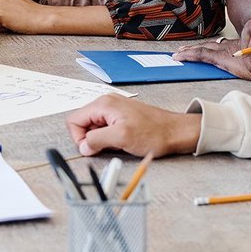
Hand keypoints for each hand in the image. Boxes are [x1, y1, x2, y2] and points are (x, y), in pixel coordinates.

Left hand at [0, 0, 53, 33]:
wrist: (39, 17)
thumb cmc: (31, 10)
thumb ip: (7, 0)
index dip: (4, 7)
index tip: (12, 9)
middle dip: (1, 12)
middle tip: (14, 14)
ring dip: (1, 19)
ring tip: (14, 18)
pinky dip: (2, 24)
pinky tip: (13, 21)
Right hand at [66, 95, 200, 157]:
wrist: (176, 132)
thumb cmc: (155, 133)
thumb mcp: (121, 138)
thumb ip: (96, 140)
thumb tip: (83, 146)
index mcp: (103, 104)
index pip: (74, 120)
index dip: (79, 138)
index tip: (92, 148)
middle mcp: (106, 103)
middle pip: (83, 123)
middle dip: (91, 139)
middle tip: (108, 146)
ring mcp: (114, 109)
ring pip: (94, 127)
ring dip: (102, 139)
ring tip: (118, 143)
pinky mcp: (121, 116)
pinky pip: (105, 128)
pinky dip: (110, 137)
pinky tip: (123, 141)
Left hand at [174, 38, 250, 88]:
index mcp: (241, 50)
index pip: (222, 48)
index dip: (210, 48)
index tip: (202, 49)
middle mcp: (232, 49)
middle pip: (209, 47)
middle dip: (195, 49)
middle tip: (183, 50)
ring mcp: (226, 53)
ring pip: (202, 50)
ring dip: (188, 52)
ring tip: (177, 54)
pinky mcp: (222, 58)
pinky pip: (200, 54)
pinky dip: (189, 55)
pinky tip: (179, 57)